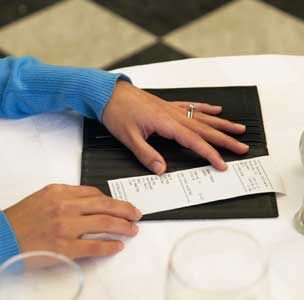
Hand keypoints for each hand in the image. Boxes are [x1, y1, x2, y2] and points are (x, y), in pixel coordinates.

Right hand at [4, 184, 140, 258]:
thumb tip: (87, 202)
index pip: (93, 193)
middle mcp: (65, 206)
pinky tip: (118, 246)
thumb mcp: (41, 198)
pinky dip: (110, 246)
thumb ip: (64, 197)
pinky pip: (95, 246)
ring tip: (132, 229)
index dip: (111, 199)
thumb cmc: (18, 219)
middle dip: (124, 209)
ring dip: (123, 226)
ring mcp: (66, 227)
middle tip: (136, 213)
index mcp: (59, 192)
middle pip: (104, 205)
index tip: (118, 204)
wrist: (0, 237)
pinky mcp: (66, 247)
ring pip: (104, 223)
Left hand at [103, 81, 248, 173]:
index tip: (222, 164)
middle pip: (205, 128)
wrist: (108, 93)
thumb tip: (161, 169)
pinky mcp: (167, 105)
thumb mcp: (128, 137)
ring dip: (221, 124)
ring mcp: (171, 108)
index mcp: (165, 123)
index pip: (193, 141)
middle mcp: (172, 114)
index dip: (210, 153)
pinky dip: (205, 109)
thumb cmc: (117, 112)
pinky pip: (191, 106)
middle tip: (243, 147)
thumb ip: (146, 154)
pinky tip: (215, 110)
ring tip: (238, 128)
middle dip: (225, 139)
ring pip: (202, 117)